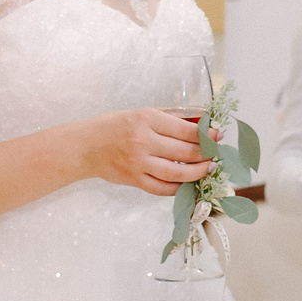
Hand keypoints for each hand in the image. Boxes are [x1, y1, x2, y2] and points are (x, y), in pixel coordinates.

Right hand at [83, 109, 216, 195]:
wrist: (84, 147)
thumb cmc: (113, 126)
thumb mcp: (140, 113)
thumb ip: (170, 118)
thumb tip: (200, 123)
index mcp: (146, 119)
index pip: (186, 130)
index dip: (207, 135)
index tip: (217, 136)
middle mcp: (143, 141)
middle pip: (185, 151)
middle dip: (206, 153)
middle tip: (216, 153)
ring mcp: (138, 163)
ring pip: (177, 172)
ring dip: (198, 172)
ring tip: (208, 168)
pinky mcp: (134, 179)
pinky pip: (162, 188)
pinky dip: (178, 187)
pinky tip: (187, 182)